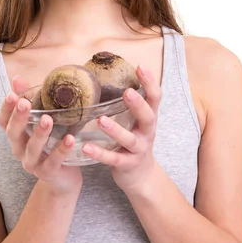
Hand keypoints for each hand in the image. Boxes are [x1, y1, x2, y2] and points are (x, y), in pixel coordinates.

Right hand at [0, 75, 82, 195]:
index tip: (12, 94)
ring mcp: (32, 163)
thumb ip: (30, 100)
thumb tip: (17, 78)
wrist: (62, 177)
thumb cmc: (49, 144)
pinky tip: (70, 139)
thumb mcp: (39, 121)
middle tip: (25, 103)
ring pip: (32, 149)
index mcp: (16, 135)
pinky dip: (61, 150)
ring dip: (39, 133)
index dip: (5, 109)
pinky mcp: (48, 172)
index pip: (3, 121)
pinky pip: (53, 161)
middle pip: (13, 134)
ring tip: (48, 119)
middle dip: (19, 118)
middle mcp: (19, 149)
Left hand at [82, 65, 160, 192]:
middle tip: (127, 92)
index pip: (154, 98)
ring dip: (115, 130)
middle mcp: (147, 133)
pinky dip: (100, 154)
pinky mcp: (126, 164)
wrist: (141, 176)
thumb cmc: (136, 141)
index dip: (150, 83)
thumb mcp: (137, 122)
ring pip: (129, 140)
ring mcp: (138, 150)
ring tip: (101, 120)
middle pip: (147, 117)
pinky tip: (87, 147)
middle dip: (138, 105)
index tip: (140, 67)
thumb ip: (131, 104)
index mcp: (149, 119)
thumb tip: (113, 75)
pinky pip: (113, 159)